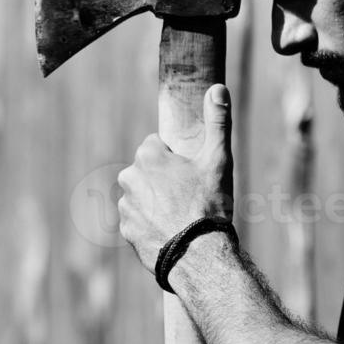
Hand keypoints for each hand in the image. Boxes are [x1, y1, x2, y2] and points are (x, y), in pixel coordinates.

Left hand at [117, 84, 232, 272]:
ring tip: (181, 217)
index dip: (176, 159)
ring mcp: (125, 206)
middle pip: (147, 171)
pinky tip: (171, 231)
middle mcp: (128, 177)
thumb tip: (218, 88)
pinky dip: (151, 224)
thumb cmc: (208, 205)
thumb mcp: (217, 159)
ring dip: (156, 202)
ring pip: (142, 196)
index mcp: (147, 155)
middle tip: (188, 197)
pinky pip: (138, 220)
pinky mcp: (125, 230)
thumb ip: (217, 122)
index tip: (190, 174)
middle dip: (164, 180)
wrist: (197, 255)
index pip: (157, 146)